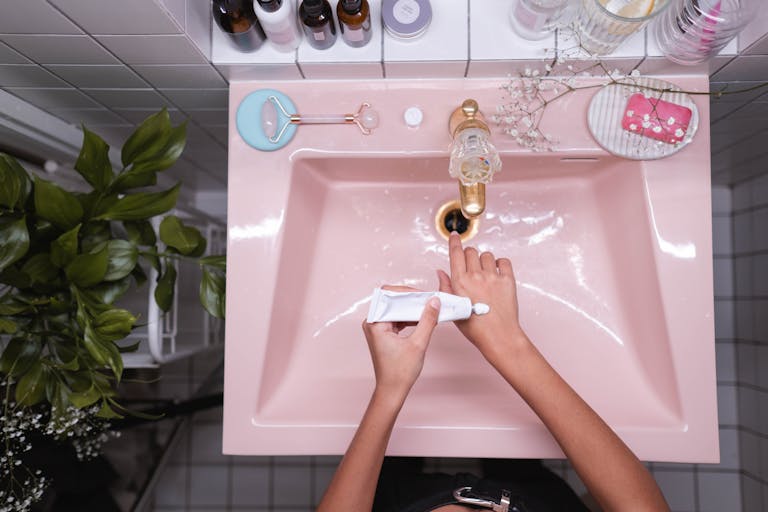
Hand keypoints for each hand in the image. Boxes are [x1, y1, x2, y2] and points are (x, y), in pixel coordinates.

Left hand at [362, 286, 439, 399]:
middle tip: (428, 300)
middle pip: (392, 301)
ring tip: (429, 309)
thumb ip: (427, 320)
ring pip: (396, 309)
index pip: (389, 295)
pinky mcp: (384, 333)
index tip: (424, 296)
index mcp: (375, 323)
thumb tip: (434, 302)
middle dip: (411, 300)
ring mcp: (378, 328)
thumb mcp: (418, 344)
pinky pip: (397, 318)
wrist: (392, 391)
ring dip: (412, 309)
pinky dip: (410, 318)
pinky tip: (424, 319)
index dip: (407, 293)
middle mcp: (373, 323)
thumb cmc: (400, 372)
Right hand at [437, 232, 527, 361]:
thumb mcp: (453, 308)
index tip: (455, 235)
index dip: (455, 242)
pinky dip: (500, 263)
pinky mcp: (508, 280)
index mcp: (460, 281)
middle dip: (469, 254)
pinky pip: (504, 262)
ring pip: (487, 255)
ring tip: (484, 272)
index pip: (456, 253)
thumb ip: (446, 287)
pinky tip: (497, 271)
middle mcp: (476, 276)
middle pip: (471, 252)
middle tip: (470, 264)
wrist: (498, 336)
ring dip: (484, 260)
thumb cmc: (476, 328)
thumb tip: (441, 272)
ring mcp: (493, 277)